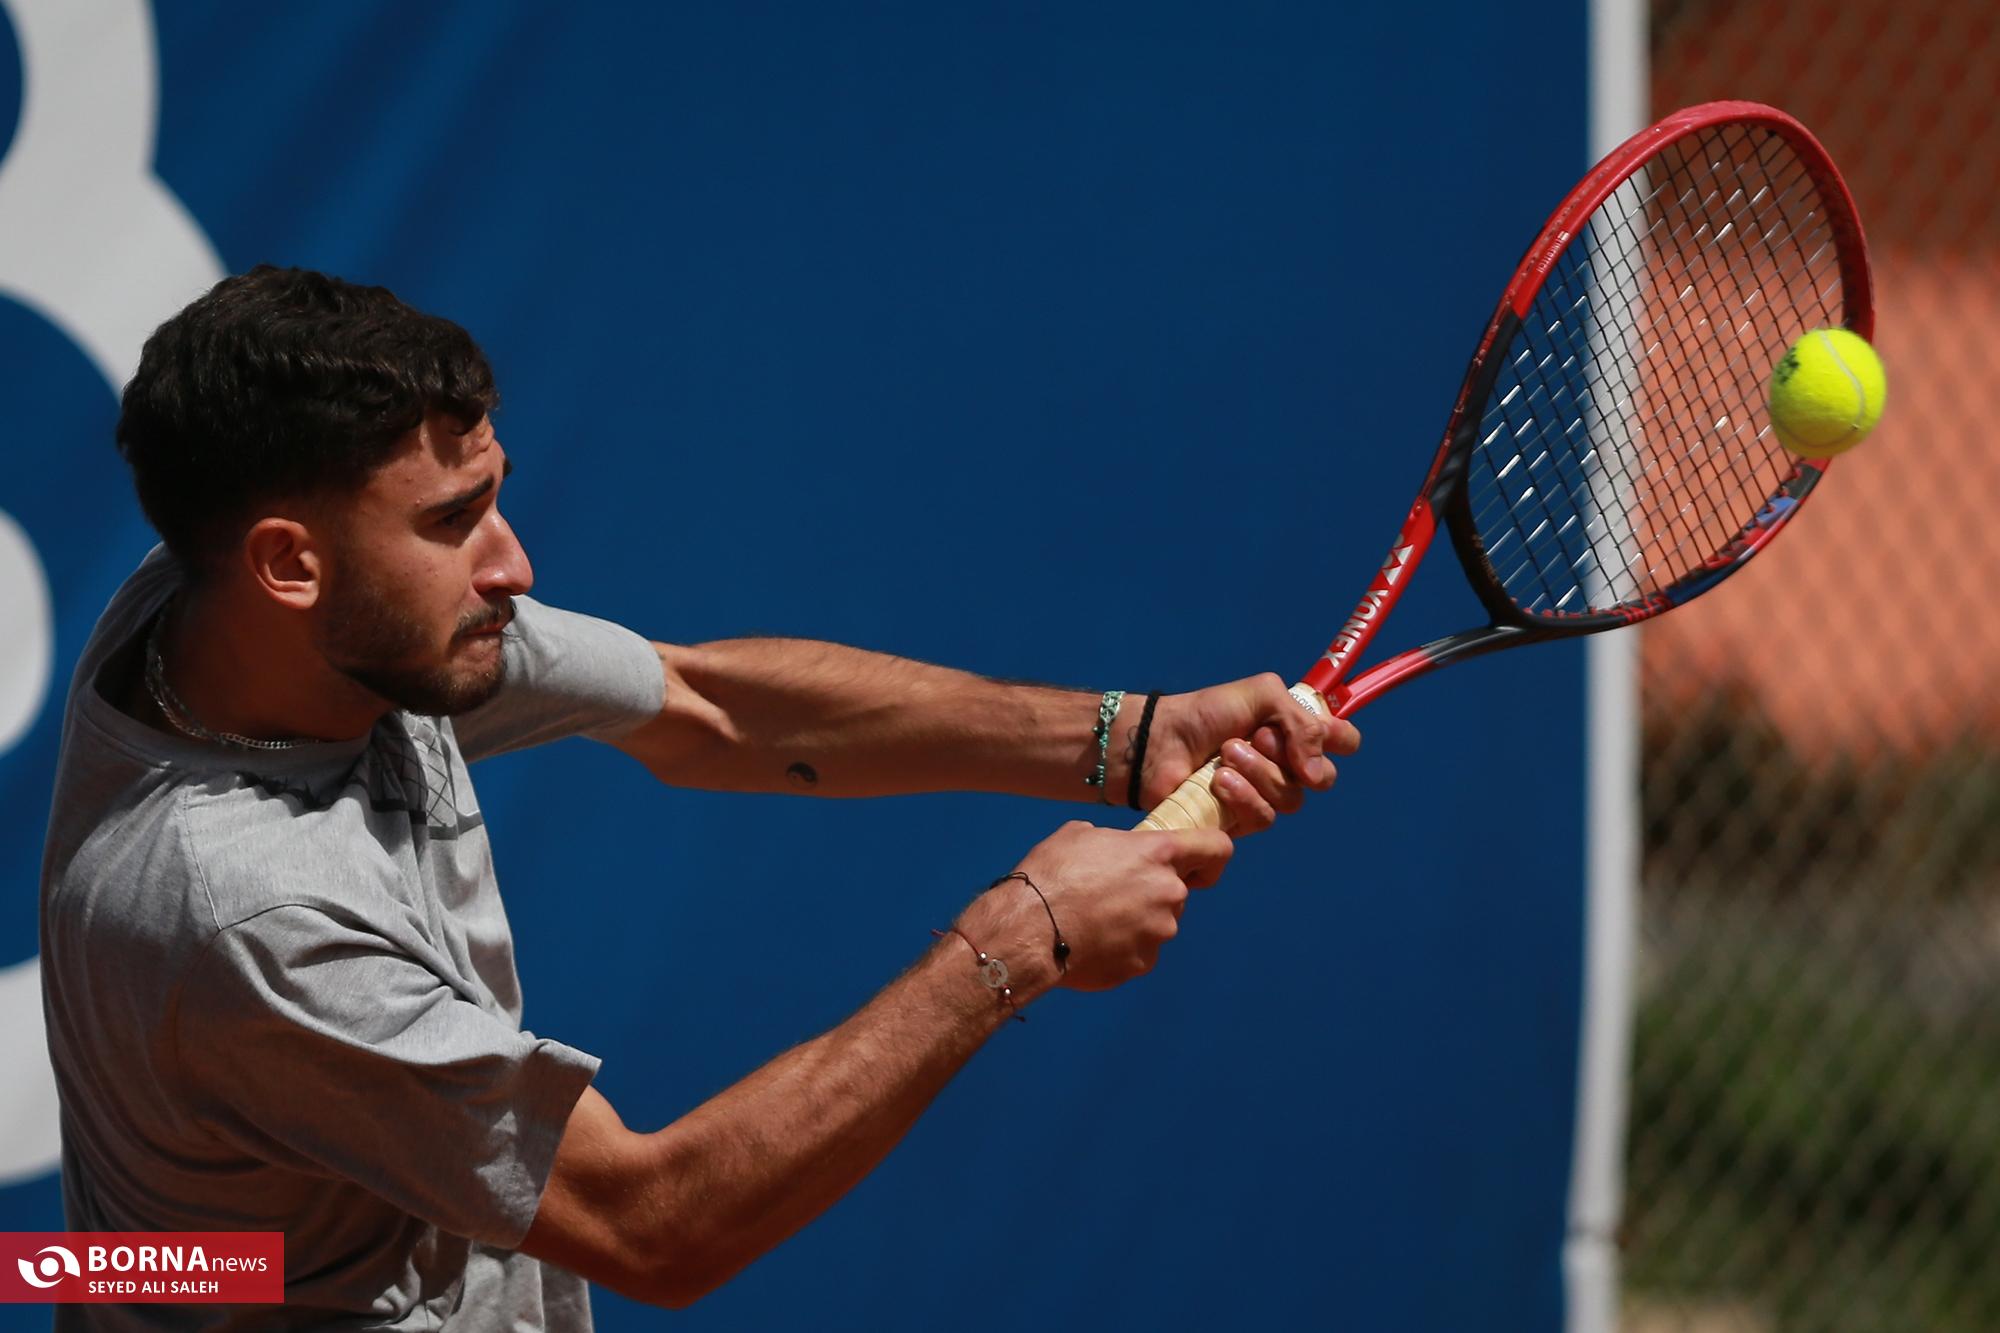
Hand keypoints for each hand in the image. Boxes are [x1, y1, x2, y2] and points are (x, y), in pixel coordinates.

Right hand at [958, 821, 1232, 996]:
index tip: (1198, 865)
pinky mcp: (1142, 965)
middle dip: (1151, 892)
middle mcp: (1169, 894)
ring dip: (1135, 921)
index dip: (1211, 854)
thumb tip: (1116, 854)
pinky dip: (1120, 948)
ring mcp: (1159, 933)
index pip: (1216, 848)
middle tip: (1110, 893)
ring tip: (1092, 919)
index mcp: (1159, 854)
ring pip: (1157, 924)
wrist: (1030, 928)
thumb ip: (1115, 843)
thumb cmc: (1052, 874)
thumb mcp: (1080, 835)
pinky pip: (1139, 952)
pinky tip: (1089, 942)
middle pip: (1177, 891)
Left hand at [1136, 674, 1361, 831]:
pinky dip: (1243, 797)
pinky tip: (1218, 782)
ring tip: (1225, 755)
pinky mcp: (1243, 817)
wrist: (1161, 741)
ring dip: (1259, 773)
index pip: (1344, 741)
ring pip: (1291, 799)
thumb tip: (1316, 773)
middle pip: (1324, 778)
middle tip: (1258, 738)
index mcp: (1296, 730)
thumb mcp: (1261, 695)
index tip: (1322, 736)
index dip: (1341, 741)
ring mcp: (1266, 792)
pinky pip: (1264, 817)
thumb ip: (1301, 722)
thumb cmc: (1207, 713)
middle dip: (1291, 757)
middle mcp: (1288, 763)